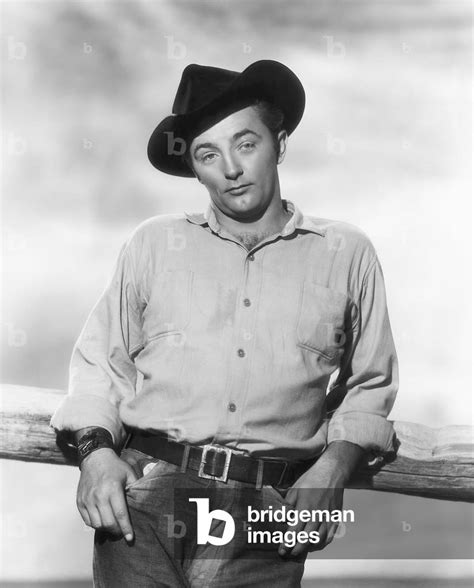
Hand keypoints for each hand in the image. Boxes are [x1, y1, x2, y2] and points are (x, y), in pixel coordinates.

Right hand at [76, 448, 138, 541]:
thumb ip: (135, 488)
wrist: (95, 458)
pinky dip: (95, 524)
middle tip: (122, 532)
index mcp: (112, 488)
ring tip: (113, 527)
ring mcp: (87, 499)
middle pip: (108, 522)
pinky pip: (87, 521)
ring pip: (96, 524)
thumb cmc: (115, 467)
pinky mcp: (80, 502)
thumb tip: (142, 503)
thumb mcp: (129, 473)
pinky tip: (102, 521)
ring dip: (106, 529)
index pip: (120, 514)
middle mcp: (98, 496)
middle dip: (117, 531)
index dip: (126, 528)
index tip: (130, 538)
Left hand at [278, 441, 363, 557]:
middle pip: (306, 539)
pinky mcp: (335, 519)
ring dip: (308, 548)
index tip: (281, 550)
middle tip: (288, 553)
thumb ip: (287, 505)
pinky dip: (321, 544)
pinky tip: (314, 545)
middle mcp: (317, 515)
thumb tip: (279, 517)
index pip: (294, 530)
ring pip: (318, 540)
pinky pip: (329, 537)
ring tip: (300, 550)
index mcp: (305, 507)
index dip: (287, 542)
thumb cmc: (312, 480)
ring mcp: (327, 518)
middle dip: (296, 549)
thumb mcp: (295, 489)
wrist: (332, 474)